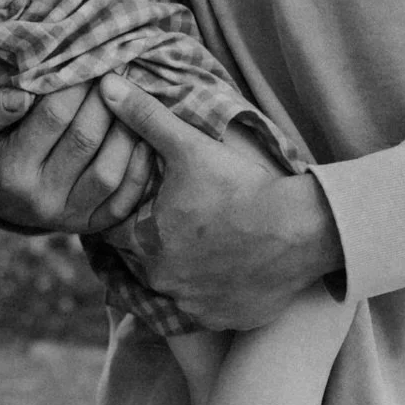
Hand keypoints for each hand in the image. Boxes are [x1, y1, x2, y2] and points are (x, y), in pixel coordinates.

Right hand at [0, 81, 154, 234]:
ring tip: (128, 99)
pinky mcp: (91, 224)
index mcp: (10, 171)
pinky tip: (144, 136)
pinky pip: (125, 197)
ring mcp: (68, 216)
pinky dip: (140, 166)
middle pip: (85, 140)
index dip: (76, 85)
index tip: (87, 61)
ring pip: (109, 171)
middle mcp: (40, 199)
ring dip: (126, 130)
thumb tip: (21, 97)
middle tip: (114, 73)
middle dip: (104, 101)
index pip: (53, 117)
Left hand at [99, 75, 344, 328]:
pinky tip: (218, 265)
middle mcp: (162, 281)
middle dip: (146, 239)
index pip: (112, 231)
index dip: (122, 211)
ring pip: (169, 285)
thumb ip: (143, 117)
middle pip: (138, 260)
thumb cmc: (239, 186)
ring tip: (193, 240)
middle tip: (167, 217)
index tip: (138, 200)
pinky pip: (201, 308)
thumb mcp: (187, 145)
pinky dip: (204, 289)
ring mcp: (193, 305)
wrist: (299, 229)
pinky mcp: (223, 320)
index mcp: (145, 242)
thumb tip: (106, 84)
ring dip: (174, 266)